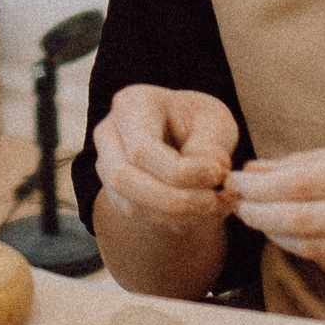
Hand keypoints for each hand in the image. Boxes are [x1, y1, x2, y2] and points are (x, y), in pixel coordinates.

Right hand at [90, 84, 238, 233]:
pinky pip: (135, 214)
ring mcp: (106, 162)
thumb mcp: (215, 121)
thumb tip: (211, 169)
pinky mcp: (113, 189)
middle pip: (124, 178)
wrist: (186, 132)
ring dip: (174, 215)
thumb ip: (211, 145)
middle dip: (174, 200)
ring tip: (212, 208)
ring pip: (128, 202)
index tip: (219, 175)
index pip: (142, 148)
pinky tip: (198, 214)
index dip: (181, 171)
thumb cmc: (200, 122)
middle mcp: (109, 131)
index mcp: (132, 103)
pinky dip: (170, 221)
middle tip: (214, 202)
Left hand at [226, 131, 324, 278]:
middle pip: (298, 221)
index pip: (300, 185)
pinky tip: (287, 229)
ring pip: (310, 246)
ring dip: (273, 232)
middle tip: (234, 201)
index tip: (235, 180)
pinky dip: (301, 243)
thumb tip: (262, 167)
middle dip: (257, 212)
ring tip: (253, 214)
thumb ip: (318, 159)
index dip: (259, 187)